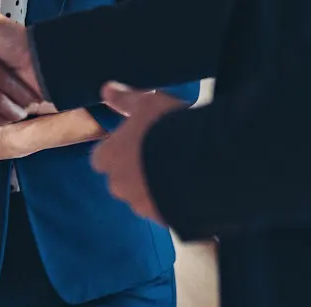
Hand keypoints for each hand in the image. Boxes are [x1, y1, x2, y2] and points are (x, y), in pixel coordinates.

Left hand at [90, 82, 185, 225]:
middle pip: (122, 181)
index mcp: (108, 158)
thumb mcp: (147, 103)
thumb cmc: (170, 126)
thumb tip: (106, 89)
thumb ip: (125, 99)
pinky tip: (193, 188)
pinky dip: (176, 204)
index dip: (119, 151)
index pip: (102, 159)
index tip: (137, 143)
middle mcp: (120, 186)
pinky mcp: (168, 222)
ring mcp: (144, 207)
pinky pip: (167, 213)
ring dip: (157, 189)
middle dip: (137, 172)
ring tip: (182, 171)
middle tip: (162, 156)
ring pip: (144, 199)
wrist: (209, 161)